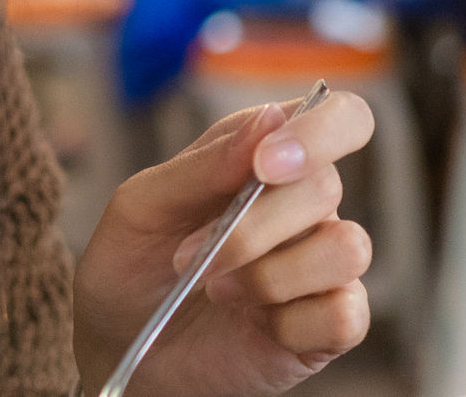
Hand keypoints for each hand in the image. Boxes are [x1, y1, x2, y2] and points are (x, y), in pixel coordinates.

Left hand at [73, 92, 376, 396]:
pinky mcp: (326, 328)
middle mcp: (305, 208)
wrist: (118, 348)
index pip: (341, 117)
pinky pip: (345, 315)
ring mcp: (321, 269)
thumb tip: (271, 119)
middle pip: (326, 188)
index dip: (319, 131)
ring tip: (216, 291)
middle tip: (190, 258)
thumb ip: (204, 164)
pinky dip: (291, 323)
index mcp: (268, 158)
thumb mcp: (143, 206)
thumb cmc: (131, 267)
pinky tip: (255, 327)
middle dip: (252, 227)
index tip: (263, 164)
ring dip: (270, 275)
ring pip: (347, 249)